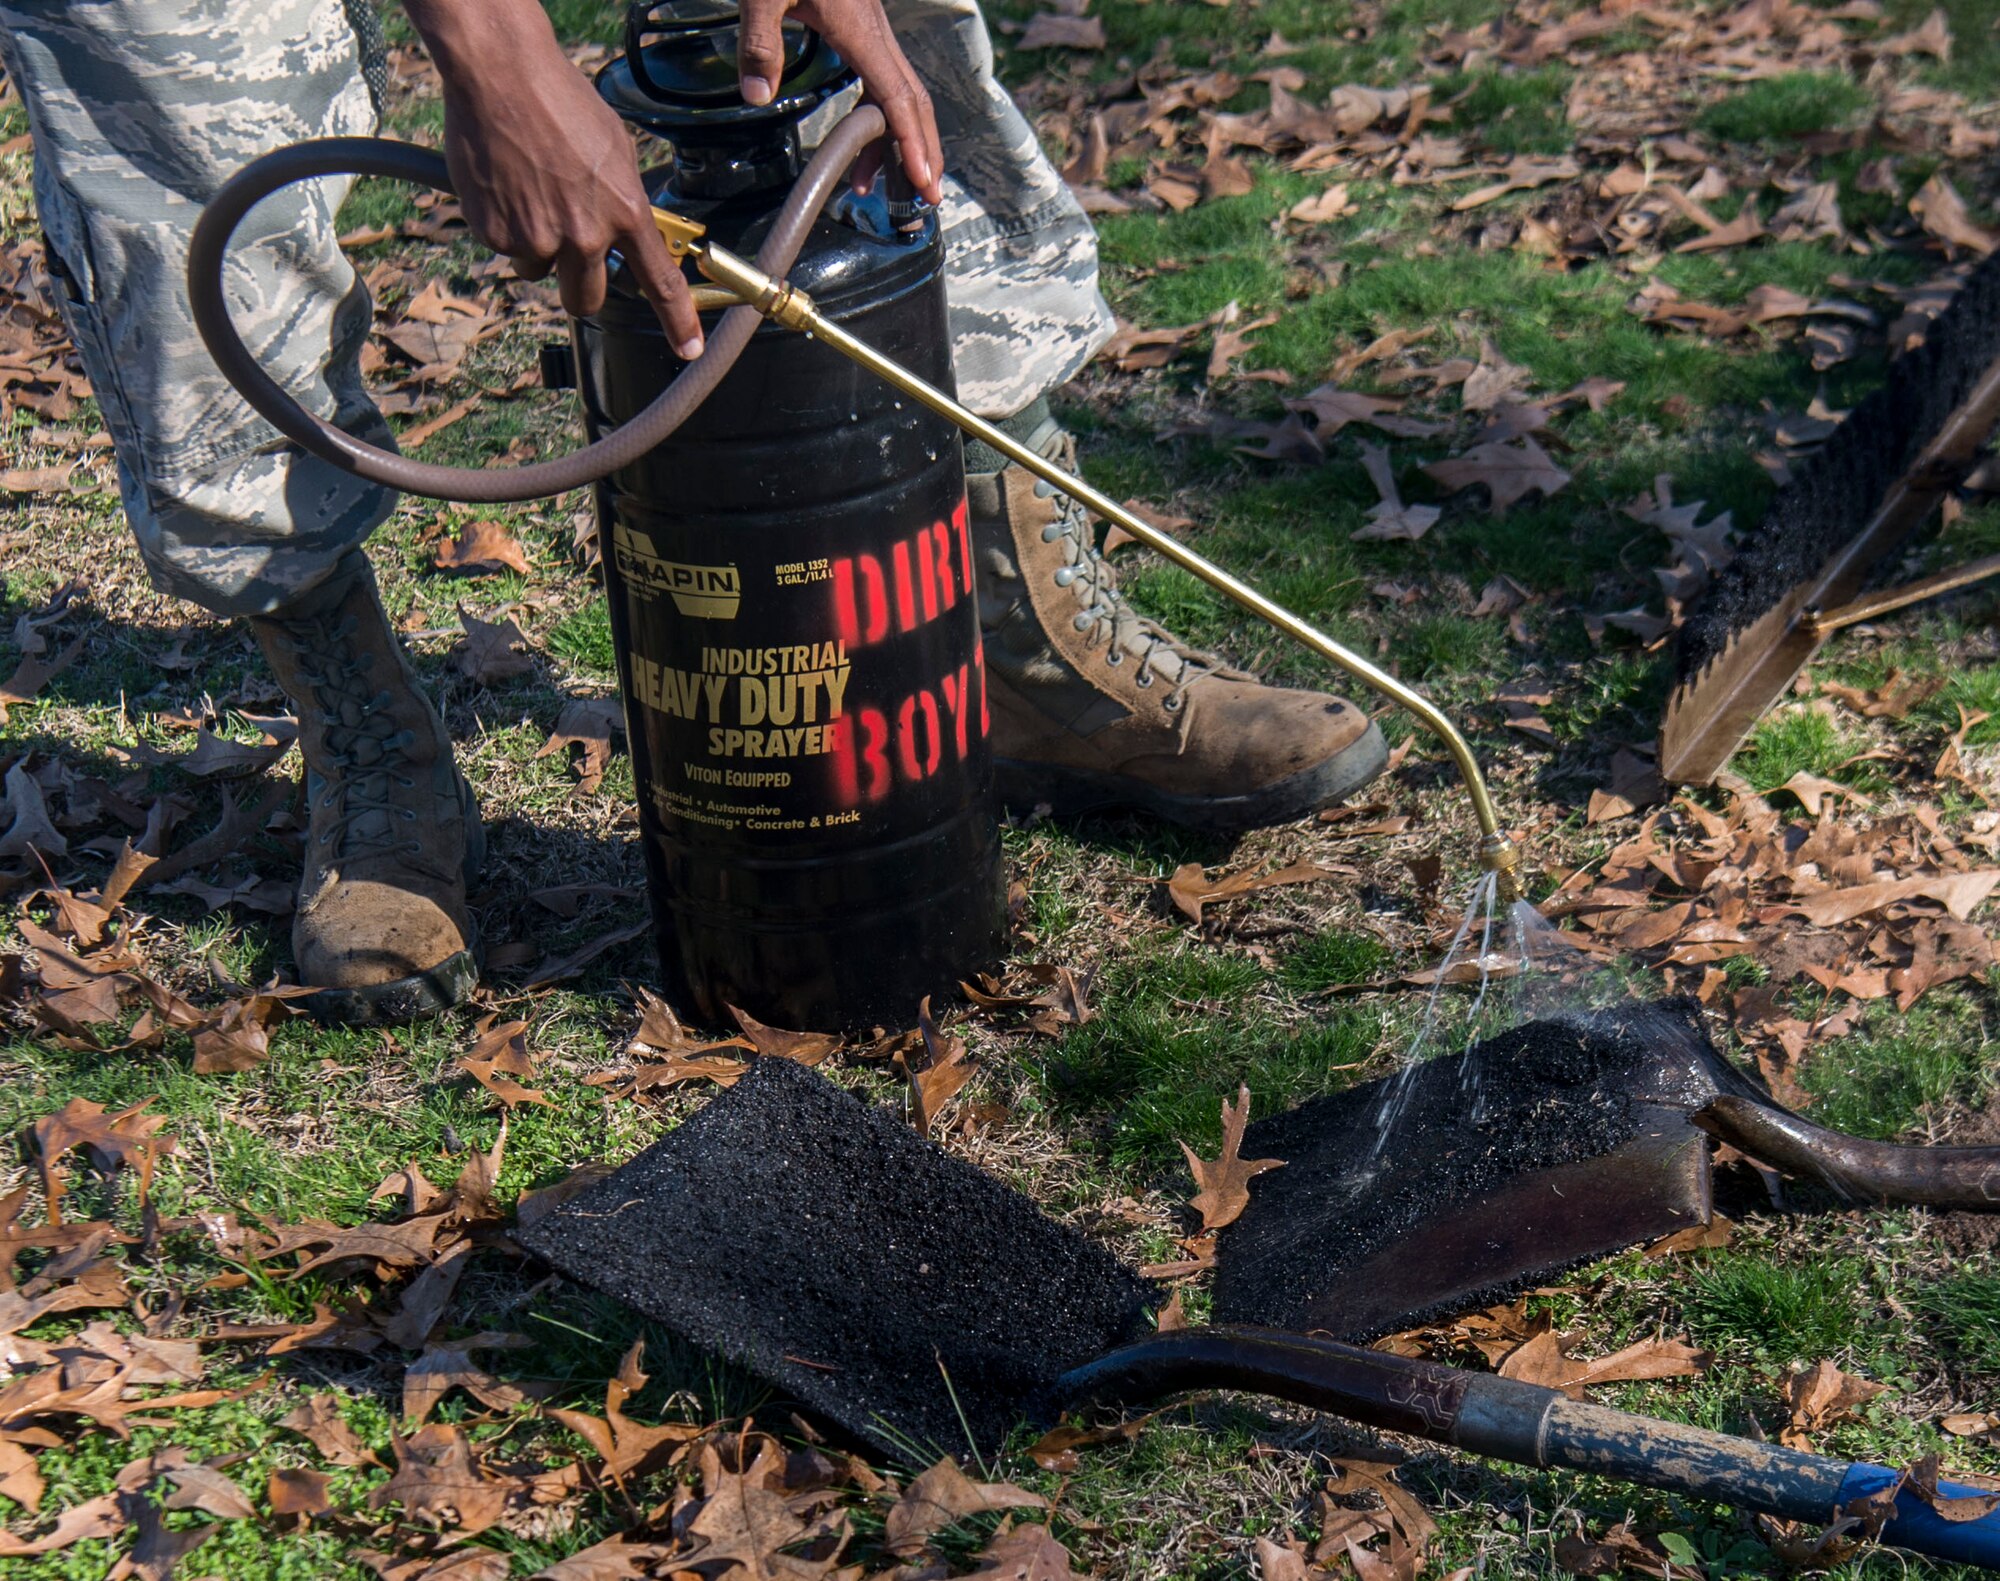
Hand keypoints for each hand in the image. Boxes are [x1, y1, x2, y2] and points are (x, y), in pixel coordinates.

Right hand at [404, 0, 704, 356]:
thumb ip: (626, 198)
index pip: (659, 281)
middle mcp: (584, 234)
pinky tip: (506, 183)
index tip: (687, 349)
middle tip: (567, 248)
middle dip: (578, 283)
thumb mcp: (616, 149)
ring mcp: (537, 238)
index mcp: (624, 211)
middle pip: (586, 299)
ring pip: (539, 270)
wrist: (500, 76)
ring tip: (531, 192)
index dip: (677, 321)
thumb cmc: (560, 101)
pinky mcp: (496, 234)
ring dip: (537, 246)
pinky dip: (504, 224)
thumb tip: (635, 229)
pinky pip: (505, 247)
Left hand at [737, 0, 944, 205]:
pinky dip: (880, 118)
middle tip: (926, 200)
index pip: (897, 97)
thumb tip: (758, 96)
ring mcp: (870, 32)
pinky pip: (882, 81)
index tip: (922, 182)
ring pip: (900, 94)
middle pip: (913, 101)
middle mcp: (874, 34)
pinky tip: (864, 141)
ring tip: (878, 185)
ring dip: (898, 142)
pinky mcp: (859, 29)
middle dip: (922, 152)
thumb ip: (760, 42)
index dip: (912, 143)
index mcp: (859, 29)